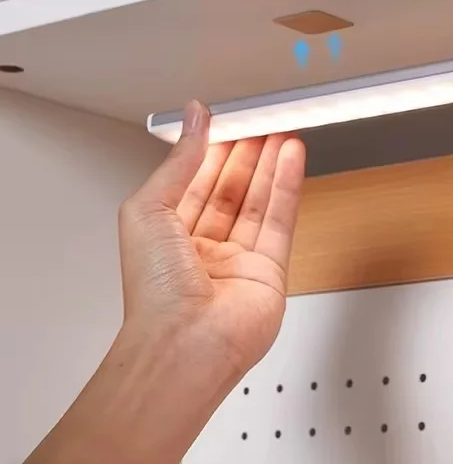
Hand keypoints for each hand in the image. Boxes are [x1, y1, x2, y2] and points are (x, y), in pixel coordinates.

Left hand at [116, 102, 305, 391]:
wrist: (185, 342)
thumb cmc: (155, 293)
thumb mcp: (148, 209)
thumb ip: (179, 163)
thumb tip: (194, 121)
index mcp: (167, 235)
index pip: (195, 181)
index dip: (212, 150)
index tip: (227, 122)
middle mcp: (203, 249)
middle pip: (232, 190)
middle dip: (247, 154)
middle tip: (262, 123)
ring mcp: (239, 261)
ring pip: (259, 202)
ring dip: (272, 165)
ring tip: (284, 132)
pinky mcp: (271, 271)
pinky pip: (282, 220)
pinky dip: (288, 186)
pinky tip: (292, 159)